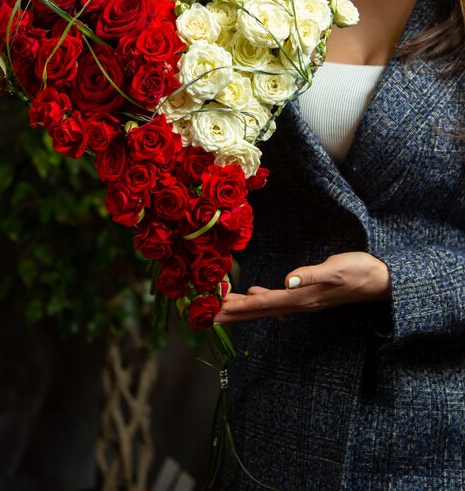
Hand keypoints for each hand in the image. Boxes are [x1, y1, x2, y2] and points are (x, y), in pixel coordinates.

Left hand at [214, 252, 390, 322]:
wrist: (379, 280)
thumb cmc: (359, 271)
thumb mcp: (336, 269)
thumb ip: (312, 275)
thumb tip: (288, 280)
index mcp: (301, 297)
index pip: (261, 304)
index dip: (236, 307)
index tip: (214, 310)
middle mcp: (299, 303)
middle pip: (258, 310)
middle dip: (231, 313)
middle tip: (205, 315)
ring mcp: (303, 301)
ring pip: (265, 307)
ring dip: (242, 307)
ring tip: (221, 306)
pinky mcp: (307, 294)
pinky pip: (276, 300)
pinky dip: (260, 299)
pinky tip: (254, 294)